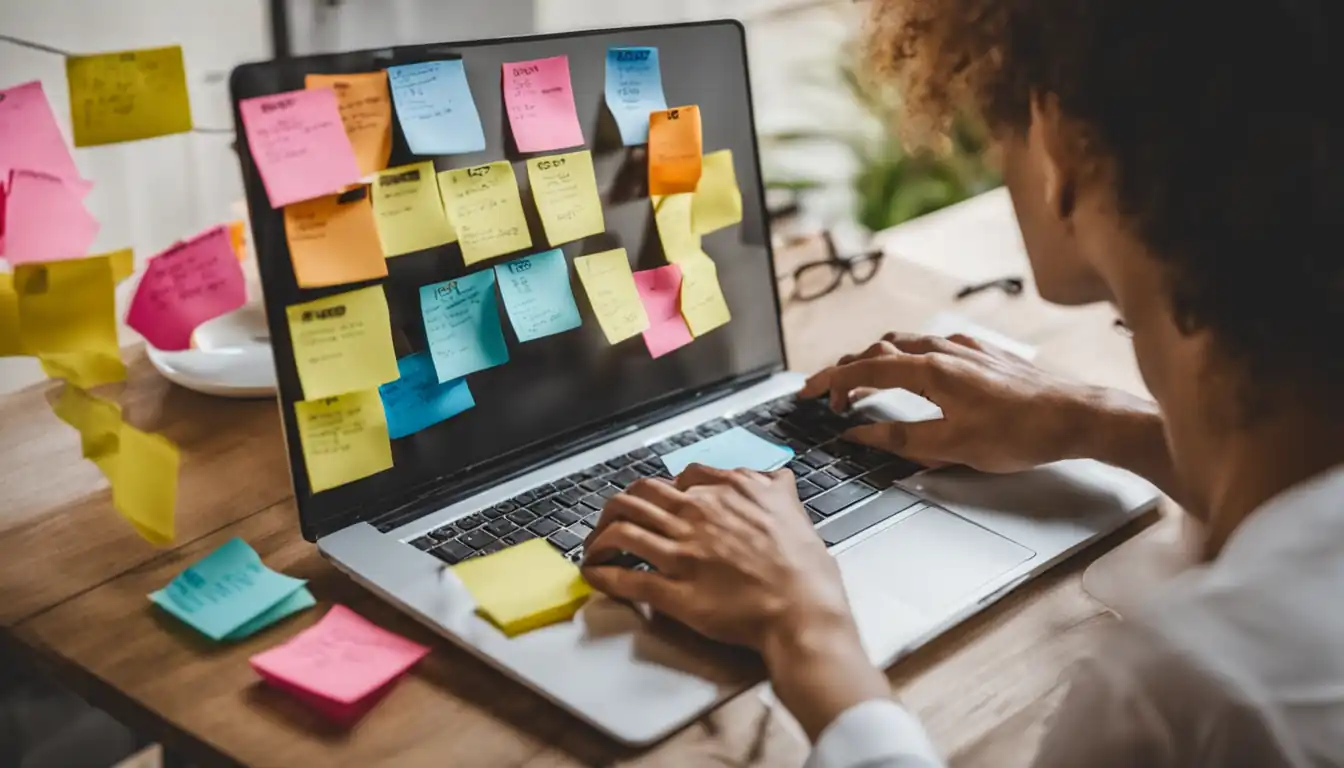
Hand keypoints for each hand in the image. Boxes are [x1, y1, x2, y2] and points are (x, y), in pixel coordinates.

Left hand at [581, 466, 850, 650]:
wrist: (803, 611)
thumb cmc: (803, 569)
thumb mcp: (793, 509)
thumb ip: (776, 488)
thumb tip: (775, 477)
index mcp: (727, 492)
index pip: (680, 478)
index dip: (662, 489)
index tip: (657, 502)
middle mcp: (699, 515)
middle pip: (638, 496)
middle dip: (617, 506)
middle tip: (612, 520)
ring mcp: (682, 552)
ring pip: (622, 529)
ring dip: (599, 537)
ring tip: (595, 547)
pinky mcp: (673, 590)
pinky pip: (626, 577)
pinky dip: (602, 573)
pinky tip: (593, 574)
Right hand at [798, 332, 1102, 471]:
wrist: (1076, 417)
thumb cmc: (1021, 434)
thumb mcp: (951, 447)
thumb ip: (898, 439)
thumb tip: (858, 434)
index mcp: (930, 370)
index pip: (864, 370)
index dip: (830, 383)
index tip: (808, 395)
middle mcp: (944, 350)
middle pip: (877, 351)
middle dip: (844, 371)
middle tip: (825, 394)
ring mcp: (964, 348)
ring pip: (903, 343)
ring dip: (873, 360)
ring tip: (859, 381)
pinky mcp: (982, 354)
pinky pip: (931, 344)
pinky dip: (906, 356)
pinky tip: (914, 370)